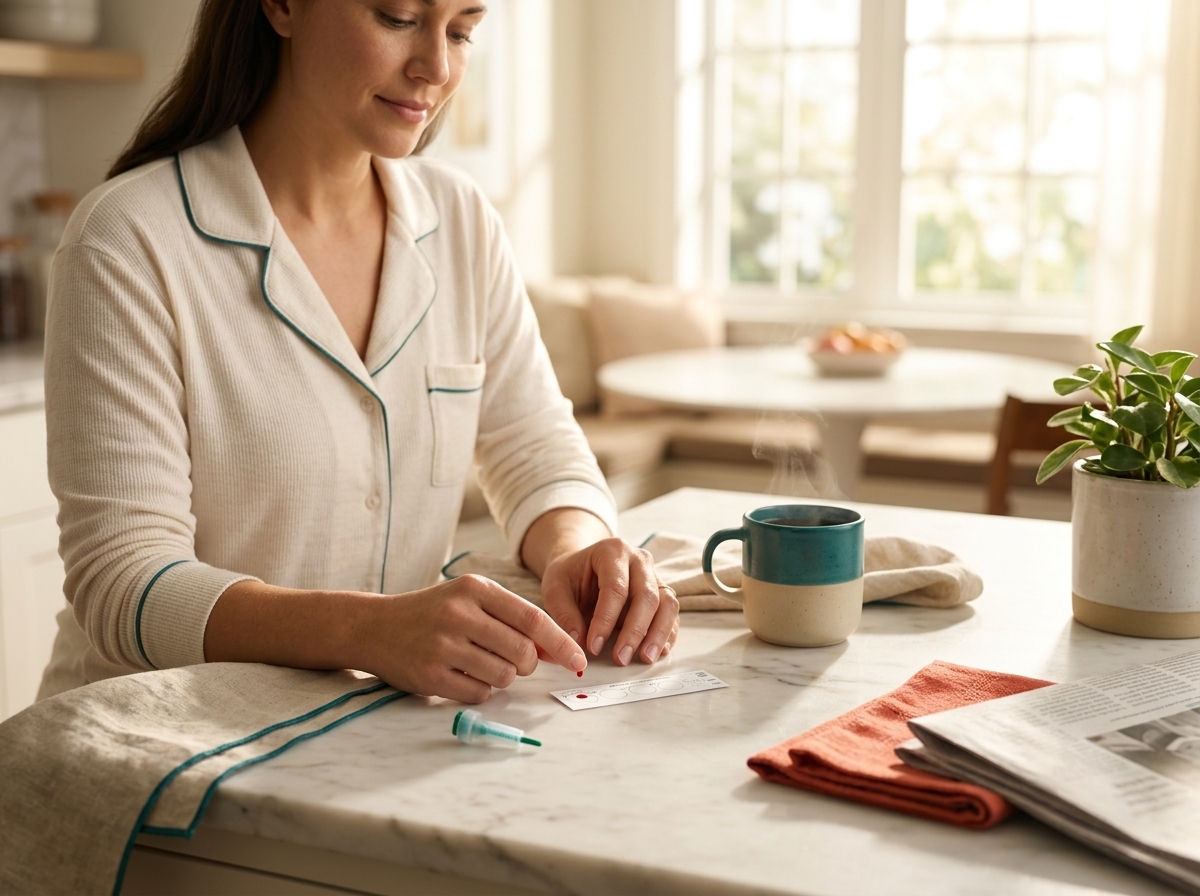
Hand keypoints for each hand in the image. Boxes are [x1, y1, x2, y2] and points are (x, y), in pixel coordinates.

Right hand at [363, 575, 586, 702]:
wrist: (375, 627)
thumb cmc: (433, 613)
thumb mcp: (470, 599)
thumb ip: (512, 618)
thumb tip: (558, 649)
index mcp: (475, 589)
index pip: (532, 617)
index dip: (561, 642)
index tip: (579, 660)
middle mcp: (459, 614)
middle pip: (523, 652)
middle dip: (528, 665)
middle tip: (512, 661)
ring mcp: (443, 645)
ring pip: (504, 676)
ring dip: (502, 677)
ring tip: (480, 664)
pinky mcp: (431, 675)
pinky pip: (479, 693)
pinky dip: (479, 690)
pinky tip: (461, 675)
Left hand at [539, 538, 679, 666]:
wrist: (582, 567)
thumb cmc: (569, 576)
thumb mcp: (554, 589)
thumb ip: (564, 614)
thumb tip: (579, 642)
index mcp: (612, 551)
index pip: (615, 588)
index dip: (606, 620)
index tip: (593, 646)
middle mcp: (639, 560)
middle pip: (647, 596)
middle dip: (635, 631)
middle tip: (621, 658)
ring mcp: (654, 576)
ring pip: (667, 604)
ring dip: (658, 634)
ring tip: (645, 658)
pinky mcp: (662, 594)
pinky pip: (671, 614)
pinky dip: (667, 634)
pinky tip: (658, 652)